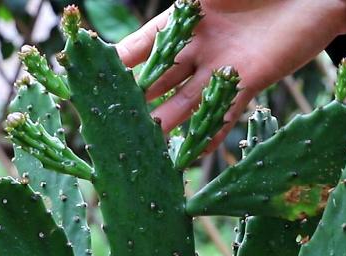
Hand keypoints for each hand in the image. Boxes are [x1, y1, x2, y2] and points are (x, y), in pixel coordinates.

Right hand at [117, 0, 345, 147]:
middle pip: (160, 78)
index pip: (144, 44)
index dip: (119, 61)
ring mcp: (223, 67)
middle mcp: (200, 47)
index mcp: (186, 18)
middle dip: (137, 100)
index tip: (94, 78)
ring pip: (187, 100)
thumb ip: (184, 2)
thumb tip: (166, 2)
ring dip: (167, 122)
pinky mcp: (251, 81)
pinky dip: (210, 131)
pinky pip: (225, 111)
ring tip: (145, 144)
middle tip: (112, 122)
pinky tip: (193, 152)